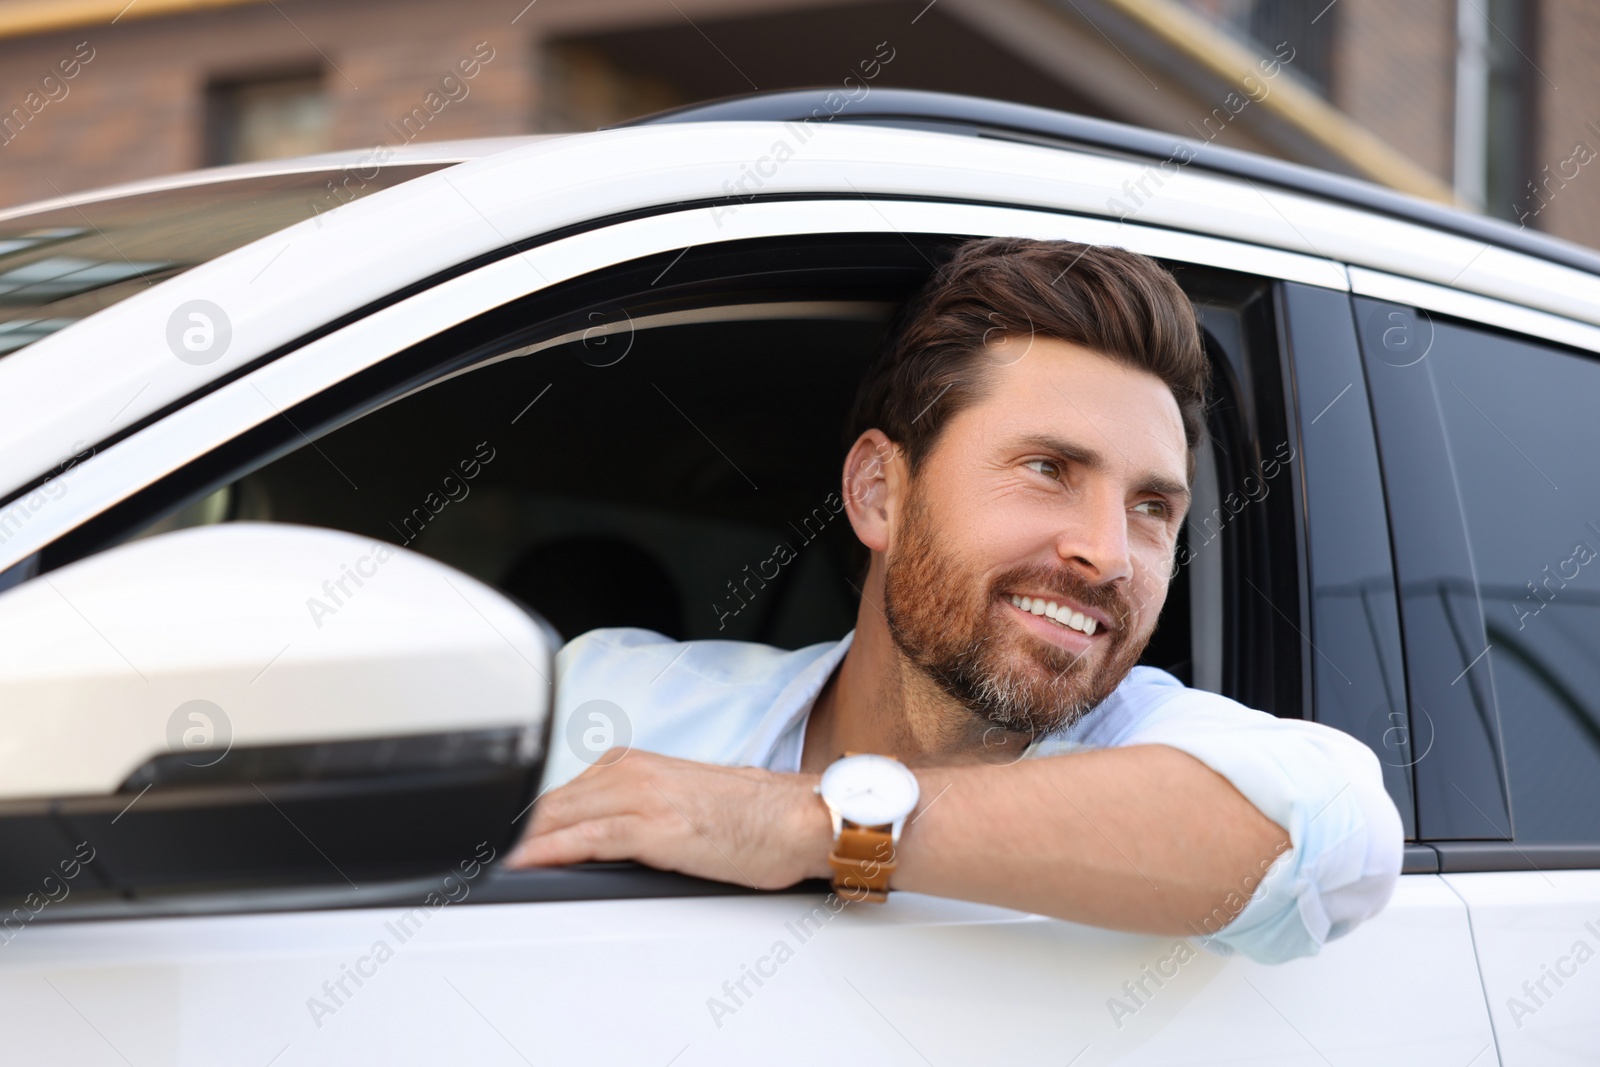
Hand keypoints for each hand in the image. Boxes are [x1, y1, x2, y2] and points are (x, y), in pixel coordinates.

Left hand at [505, 750, 832, 889]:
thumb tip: (606, 840)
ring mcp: (640, 797)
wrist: (798, 817)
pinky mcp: (653, 828)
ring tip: (488, 864)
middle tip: (476, 854)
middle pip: (550, 803)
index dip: (525, 819)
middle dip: (511, 831)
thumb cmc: (754, 816)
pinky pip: (584, 840)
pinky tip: (523, 863)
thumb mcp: (683, 802)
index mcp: (638, 764)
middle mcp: (633, 772)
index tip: (497, 839)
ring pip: (559, 818)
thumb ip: (639, 810)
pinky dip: (548, 852)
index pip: (562, 792)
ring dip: (520, 843)